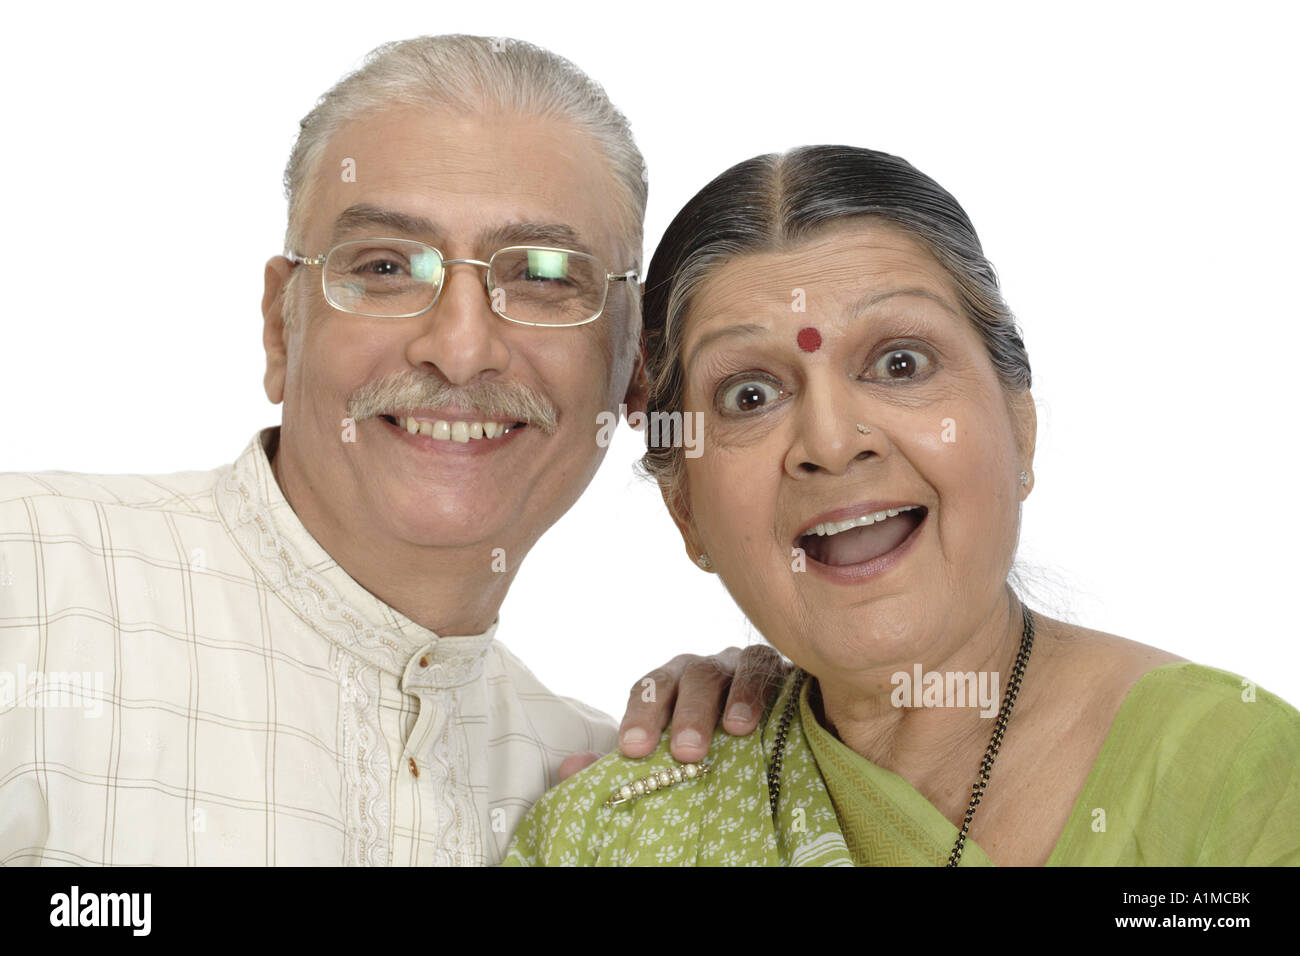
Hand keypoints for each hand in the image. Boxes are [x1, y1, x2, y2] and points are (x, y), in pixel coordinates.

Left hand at [617, 645, 788, 762]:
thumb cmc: (709, 744)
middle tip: (685, 751)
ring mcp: (742, 666)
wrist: (772, 736)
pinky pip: (769, 671)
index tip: (632, 748)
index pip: (649, 688)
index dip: (641, 714)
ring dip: (731, 699)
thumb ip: (620, 761)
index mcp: (671, 683)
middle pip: (690, 678)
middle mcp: (704, 669)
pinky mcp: (780, 671)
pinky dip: (762, 691)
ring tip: (732, 731)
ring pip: (732, 670)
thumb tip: (569, 770)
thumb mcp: (666, 753)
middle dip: (686, 712)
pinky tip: (760, 717)